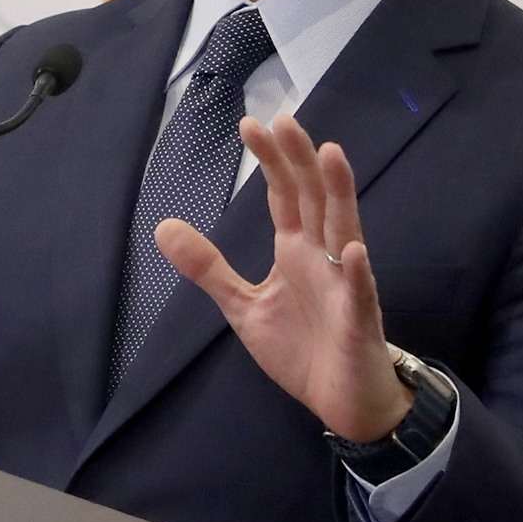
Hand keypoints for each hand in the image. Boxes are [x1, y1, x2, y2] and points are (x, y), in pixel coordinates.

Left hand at [153, 114, 410, 440]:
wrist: (341, 401)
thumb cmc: (301, 349)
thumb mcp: (244, 306)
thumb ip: (209, 268)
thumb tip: (163, 226)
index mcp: (297, 251)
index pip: (285, 195)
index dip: (271, 161)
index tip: (251, 124)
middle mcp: (323, 257)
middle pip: (313, 198)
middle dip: (298, 161)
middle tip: (283, 120)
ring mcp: (345, 284)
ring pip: (343, 229)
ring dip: (338, 192)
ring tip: (329, 154)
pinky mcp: (359, 319)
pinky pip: (358, 292)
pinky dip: (354, 271)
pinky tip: (349, 249)